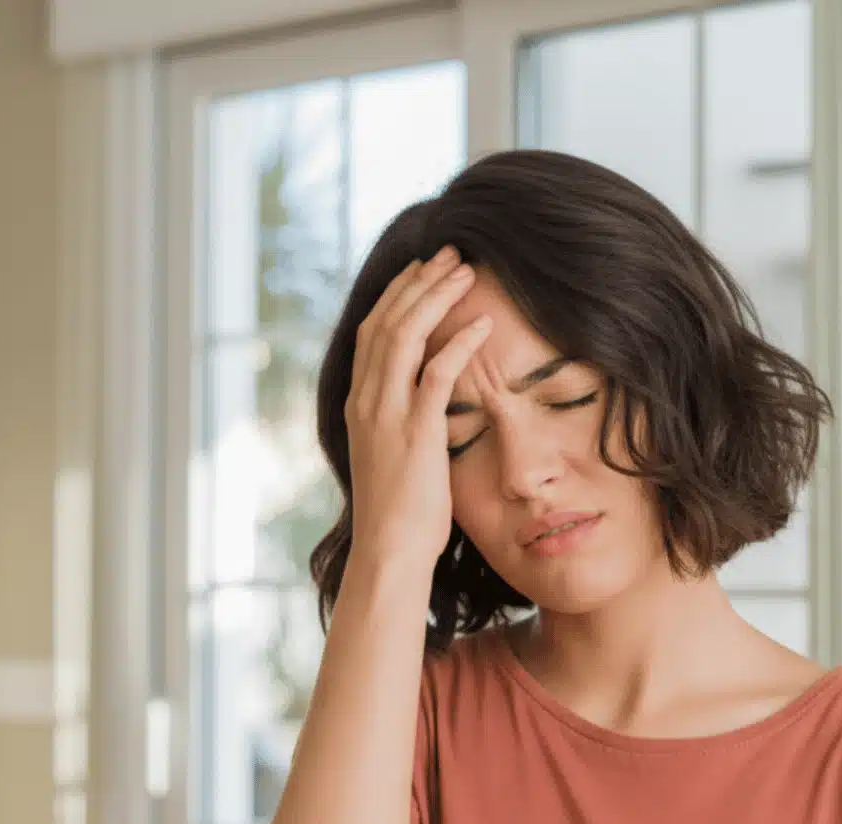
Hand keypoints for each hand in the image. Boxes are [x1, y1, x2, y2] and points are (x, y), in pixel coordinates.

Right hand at [344, 245, 493, 569]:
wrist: (389, 553)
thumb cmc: (400, 514)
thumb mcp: (393, 457)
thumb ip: (401, 421)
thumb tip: (424, 403)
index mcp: (359, 403)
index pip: (373, 331)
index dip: (398, 295)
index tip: (424, 269)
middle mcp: (367, 401)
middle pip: (387, 320)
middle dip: (418, 281)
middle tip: (449, 253)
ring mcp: (387, 415)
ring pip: (406, 336)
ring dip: (437, 298)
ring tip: (467, 271)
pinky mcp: (415, 433)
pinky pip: (436, 374)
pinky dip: (458, 343)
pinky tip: (482, 323)